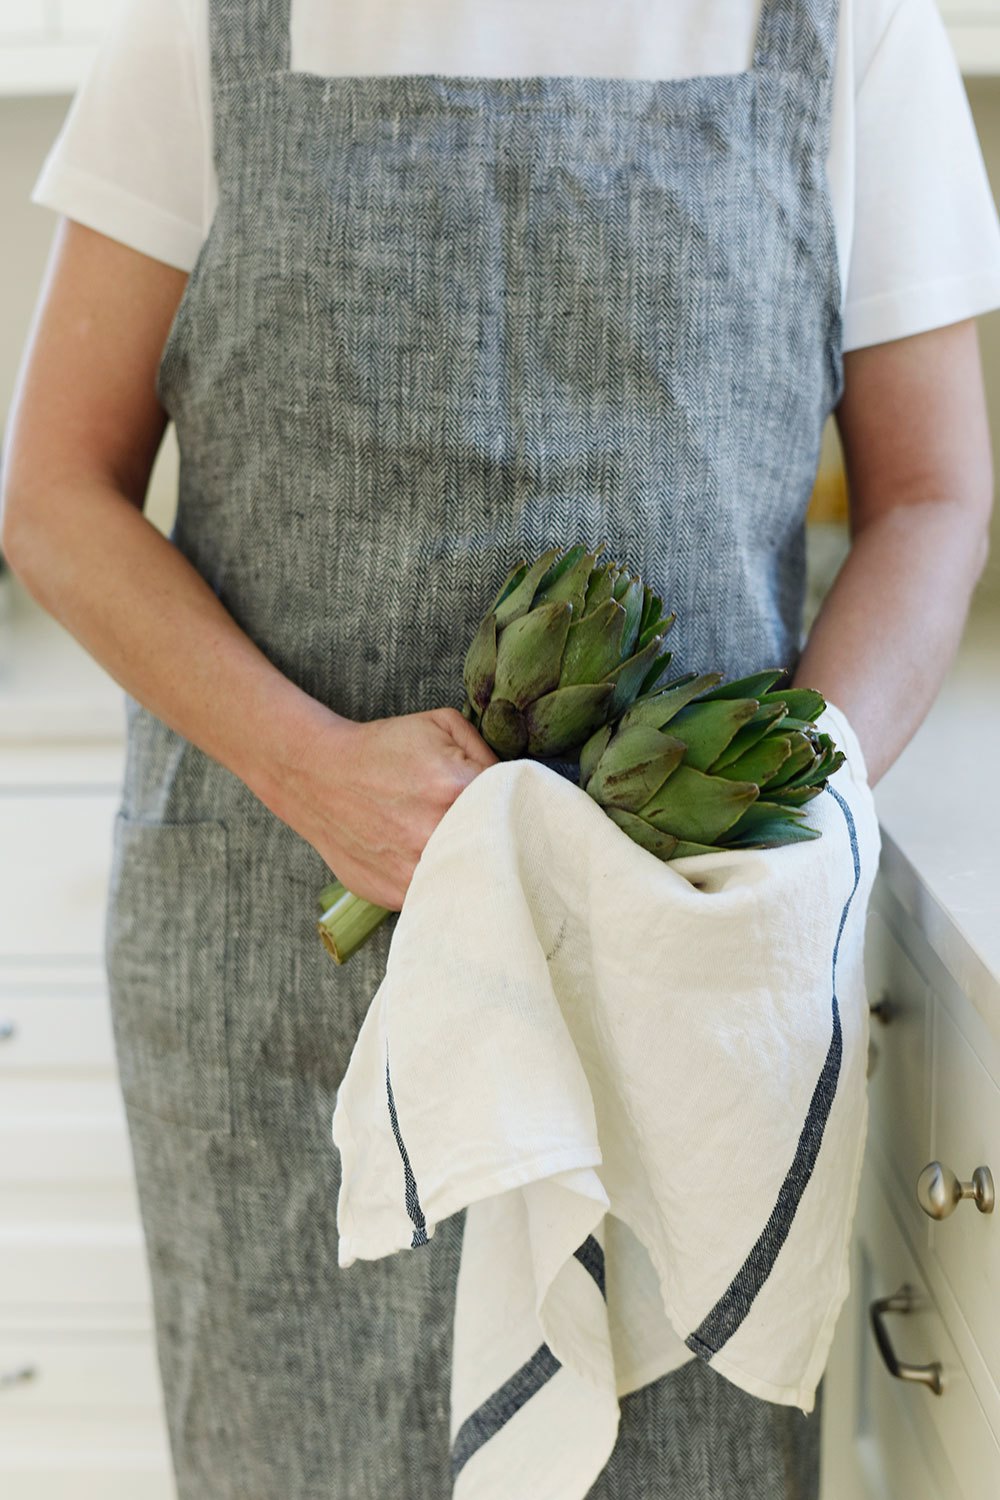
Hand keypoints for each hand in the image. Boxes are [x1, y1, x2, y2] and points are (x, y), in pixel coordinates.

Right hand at [282, 706, 499, 909]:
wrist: (317, 776)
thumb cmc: (382, 750)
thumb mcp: (440, 725)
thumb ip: (486, 751)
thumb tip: (517, 784)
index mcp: (454, 786)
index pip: (516, 805)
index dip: (518, 805)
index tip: (513, 807)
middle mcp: (435, 832)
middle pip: (499, 848)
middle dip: (502, 840)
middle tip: (498, 834)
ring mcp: (414, 868)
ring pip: (470, 881)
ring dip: (474, 869)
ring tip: (467, 852)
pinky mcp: (396, 893)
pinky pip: (437, 896)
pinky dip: (443, 885)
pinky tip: (437, 866)